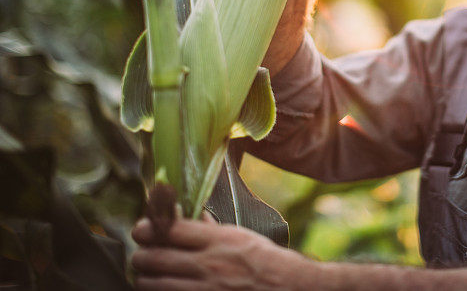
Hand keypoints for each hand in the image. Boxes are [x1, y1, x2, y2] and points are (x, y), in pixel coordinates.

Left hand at [131, 214, 318, 290]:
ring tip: (152, 275)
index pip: (168, 229)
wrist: (289, 288)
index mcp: (218, 240)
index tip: (142, 229)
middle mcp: (208, 265)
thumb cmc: (266, 261)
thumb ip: (210, 230)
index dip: (146, 228)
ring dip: (146, 279)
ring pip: (150, 284)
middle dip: (141, 256)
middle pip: (151, 258)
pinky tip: (166, 288)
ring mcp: (204, 290)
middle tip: (143, 254)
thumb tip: (184, 219)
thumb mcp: (240, 237)